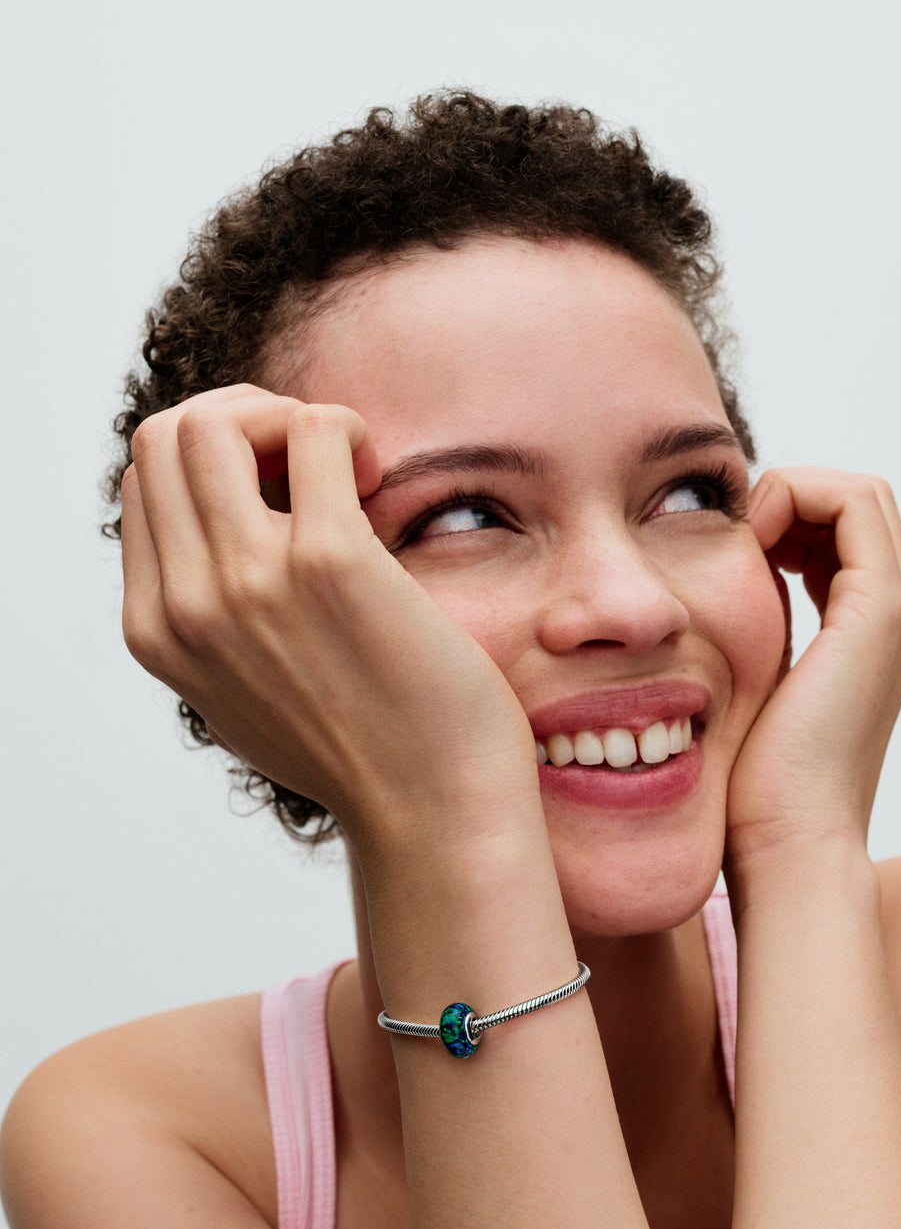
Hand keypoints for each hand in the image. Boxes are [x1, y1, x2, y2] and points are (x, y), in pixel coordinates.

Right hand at [120, 385, 536, 840]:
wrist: (430, 811)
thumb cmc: (359, 749)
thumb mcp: (239, 696)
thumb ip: (207, 624)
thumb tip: (213, 537)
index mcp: (157, 633)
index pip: (142, 485)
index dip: (211, 463)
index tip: (278, 491)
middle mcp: (188, 606)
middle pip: (164, 438)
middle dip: (238, 419)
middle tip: (309, 459)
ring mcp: (250, 582)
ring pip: (213, 421)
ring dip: (284, 416)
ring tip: (343, 467)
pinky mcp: (330, 562)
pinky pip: (314, 431)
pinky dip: (345, 430)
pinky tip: (377, 476)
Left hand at [725, 468, 900, 862]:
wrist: (786, 846)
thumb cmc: (752, 788)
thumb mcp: (748, 685)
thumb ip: (751, 629)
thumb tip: (712, 587)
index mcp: (869, 633)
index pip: (842, 526)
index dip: (785, 513)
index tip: (726, 546)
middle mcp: (893, 617)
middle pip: (856, 503)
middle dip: (789, 496)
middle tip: (730, 533)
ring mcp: (893, 613)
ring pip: (859, 494)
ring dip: (790, 493)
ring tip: (737, 537)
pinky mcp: (878, 612)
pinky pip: (851, 505)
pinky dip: (794, 499)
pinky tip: (743, 543)